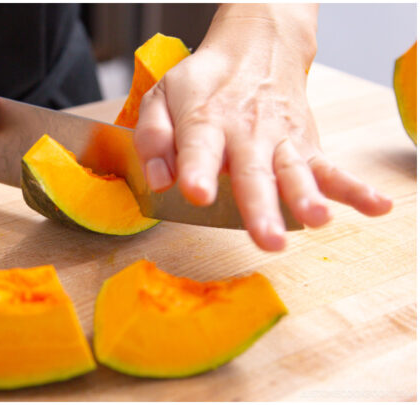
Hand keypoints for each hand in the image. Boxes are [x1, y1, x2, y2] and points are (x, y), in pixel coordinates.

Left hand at [134, 4, 391, 250]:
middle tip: (266, 237)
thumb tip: (157, 181)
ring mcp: (280, 141)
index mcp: (205, 121)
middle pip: (252, 172)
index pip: (199, 147)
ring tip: (316, 220)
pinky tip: (376, 206)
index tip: (196, 194)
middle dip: (259, 206)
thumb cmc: (203, 84)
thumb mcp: (162, 98)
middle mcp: (245, 133)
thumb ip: (152, 139)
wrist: (255, 50)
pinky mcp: (305, 147)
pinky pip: (331, 169)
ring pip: (294, 172)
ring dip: (306, 198)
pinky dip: (355, 188)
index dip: (197, 171)